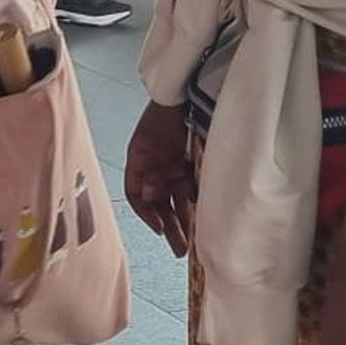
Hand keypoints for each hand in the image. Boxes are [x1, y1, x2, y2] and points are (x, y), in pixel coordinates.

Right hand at [123, 102, 196, 257]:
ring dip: (185, 220)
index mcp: (140, 165)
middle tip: (179, 249)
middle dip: (171, 227)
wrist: (180, 95)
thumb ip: (147, 170)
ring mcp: (175, 169)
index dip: (147, 215)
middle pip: (162, 205)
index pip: (138, 198)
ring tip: (193, 241)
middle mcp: (156, 170)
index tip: (160, 229)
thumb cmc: (159, 115)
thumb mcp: (146, 144)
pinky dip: (199, 202)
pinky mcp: (192, 166)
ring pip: (179, 201)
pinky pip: (194, 189)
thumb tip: (149, 195)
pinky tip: (207, 216)